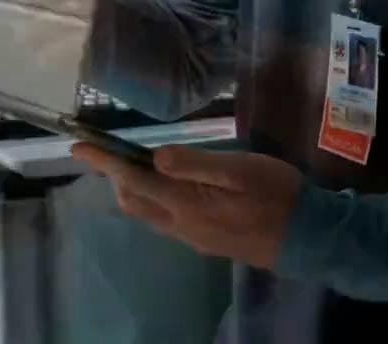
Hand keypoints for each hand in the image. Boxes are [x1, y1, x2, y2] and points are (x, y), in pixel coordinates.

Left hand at [71, 144, 303, 269]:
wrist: (310, 238)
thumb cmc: (277, 195)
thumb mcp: (239, 169)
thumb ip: (194, 163)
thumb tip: (154, 157)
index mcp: (185, 204)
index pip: (132, 179)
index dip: (103, 161)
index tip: (77, 145)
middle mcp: (181, 226)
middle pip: (133, 201)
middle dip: (116, 176)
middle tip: (113, 149)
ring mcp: (194, 238)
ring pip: (148, 214)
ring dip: (135, 189)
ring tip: (139, 162)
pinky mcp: (207, 242)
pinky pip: (166, 220)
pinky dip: (155, 199)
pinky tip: (172, 185)